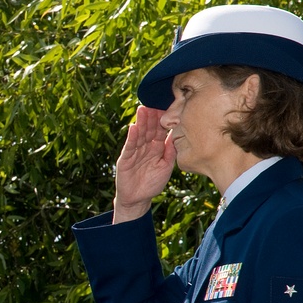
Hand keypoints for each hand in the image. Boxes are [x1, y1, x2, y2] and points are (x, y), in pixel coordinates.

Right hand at [112, 106, 175, 223]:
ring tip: (143, 109)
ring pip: (139, 134)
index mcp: (156, 148)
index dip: (163, 120)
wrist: (138, 199)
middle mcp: (145, 147)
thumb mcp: (166, 166)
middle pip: (149, 129)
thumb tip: (177, 136)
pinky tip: (133, 127)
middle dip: (151, 116)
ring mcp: (135, 152)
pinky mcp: (125, 159)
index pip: (159, 130)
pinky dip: (132, 137)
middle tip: (155, 102)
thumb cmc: (152, 183)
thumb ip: (170, 152)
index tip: (168, 107)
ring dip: (141, 122)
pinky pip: (130, 146)